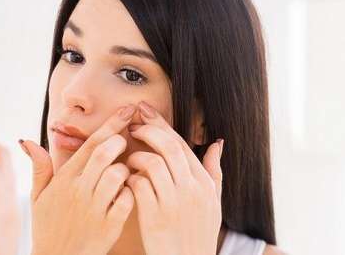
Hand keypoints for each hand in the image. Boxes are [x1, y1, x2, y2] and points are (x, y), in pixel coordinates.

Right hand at [20, 105, 136, 254]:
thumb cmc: (48, 227)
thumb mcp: (38, 197)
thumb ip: (39, 167)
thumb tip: (27, 140)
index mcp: (65, 179)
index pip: (90, 144)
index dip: (111, 125)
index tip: (127, 111)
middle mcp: (79, 190)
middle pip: (105, 154)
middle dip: (120, 141)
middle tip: (126, 140)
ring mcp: (95, 208)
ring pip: (118, 175)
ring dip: (127, 169)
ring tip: (126, 172)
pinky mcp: (109, 225)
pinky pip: (128, 200)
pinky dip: (133, 192)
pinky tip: (129, 193)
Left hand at [125, 101, 223, 254]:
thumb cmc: (199, 233)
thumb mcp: (214, 202)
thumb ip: (214, 171)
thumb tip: (217, 142)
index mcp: (204, 183)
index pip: (181, 144)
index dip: (161, 125)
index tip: (145, 111)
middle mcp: (191, 190)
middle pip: (167, 147)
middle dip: (147, 130)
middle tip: (133, 125)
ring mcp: (173, 203)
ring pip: (151, 164)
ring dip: (136, 157)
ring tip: (130, 159)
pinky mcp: (155, 217)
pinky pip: (139, 187)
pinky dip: (130, 179)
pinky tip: (128, 181)